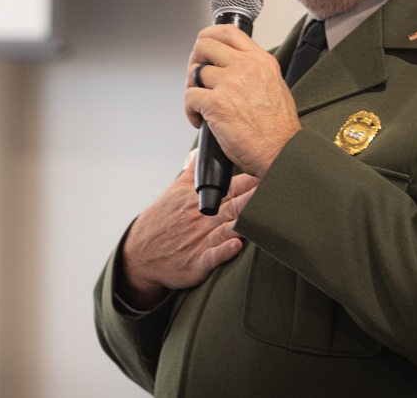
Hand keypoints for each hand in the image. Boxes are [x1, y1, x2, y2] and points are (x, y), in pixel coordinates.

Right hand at [119, 151, 258, 310]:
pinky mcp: (196, 263)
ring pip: (227, 228)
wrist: (140, 254)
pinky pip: (212, 256)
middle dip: (255, 197)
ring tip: (263, 215)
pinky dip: (224, 251)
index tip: (269, 169)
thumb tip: (199, 152)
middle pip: (234, 205)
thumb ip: (192, 173)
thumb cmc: (159, 224)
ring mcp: (199, 240)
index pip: (230, 186)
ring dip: (245, 222)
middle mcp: (202, 219)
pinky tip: (236, 246)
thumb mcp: (173, 192)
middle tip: (277, 187)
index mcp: (199, 200)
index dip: (251, 179)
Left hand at [185, 24, 301, 176]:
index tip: (203, 46)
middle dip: (195, 60)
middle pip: (205, 45)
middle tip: (197, 78)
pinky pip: (189, 97)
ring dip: (192, 88)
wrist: (281, 152)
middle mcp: (246, 67)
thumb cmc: (278, 129)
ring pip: (195, 71)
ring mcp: (230, 83)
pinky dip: (190, 110)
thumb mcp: (275, 86)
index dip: (208, 36)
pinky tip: (200, 120)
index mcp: (261, 61)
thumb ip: (254, 72)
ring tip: (200, 104)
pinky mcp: (216, 103)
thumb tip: (231, 68)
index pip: (228, 32)